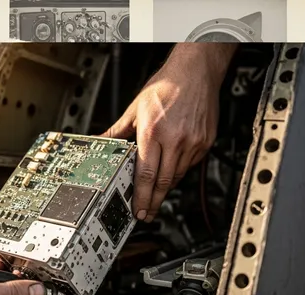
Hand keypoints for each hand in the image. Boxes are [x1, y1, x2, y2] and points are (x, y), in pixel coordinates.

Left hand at [103, 44, 235, 222]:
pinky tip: (170, 169)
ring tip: (155, 193)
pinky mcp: (205, 142)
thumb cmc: (167, 85)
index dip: (141, 196)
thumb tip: (99, 141)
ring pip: (177, 176)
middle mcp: (174, 139)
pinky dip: (178, 171)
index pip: (145, 173)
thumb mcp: (135, 108)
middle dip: (153, 201)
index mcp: (153, 131)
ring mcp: (193, 142)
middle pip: (163, 181)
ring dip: (164, 187)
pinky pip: (190, 165)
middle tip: (147, 213)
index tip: (138, 210)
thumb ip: (117, 131)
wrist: (196, 71)